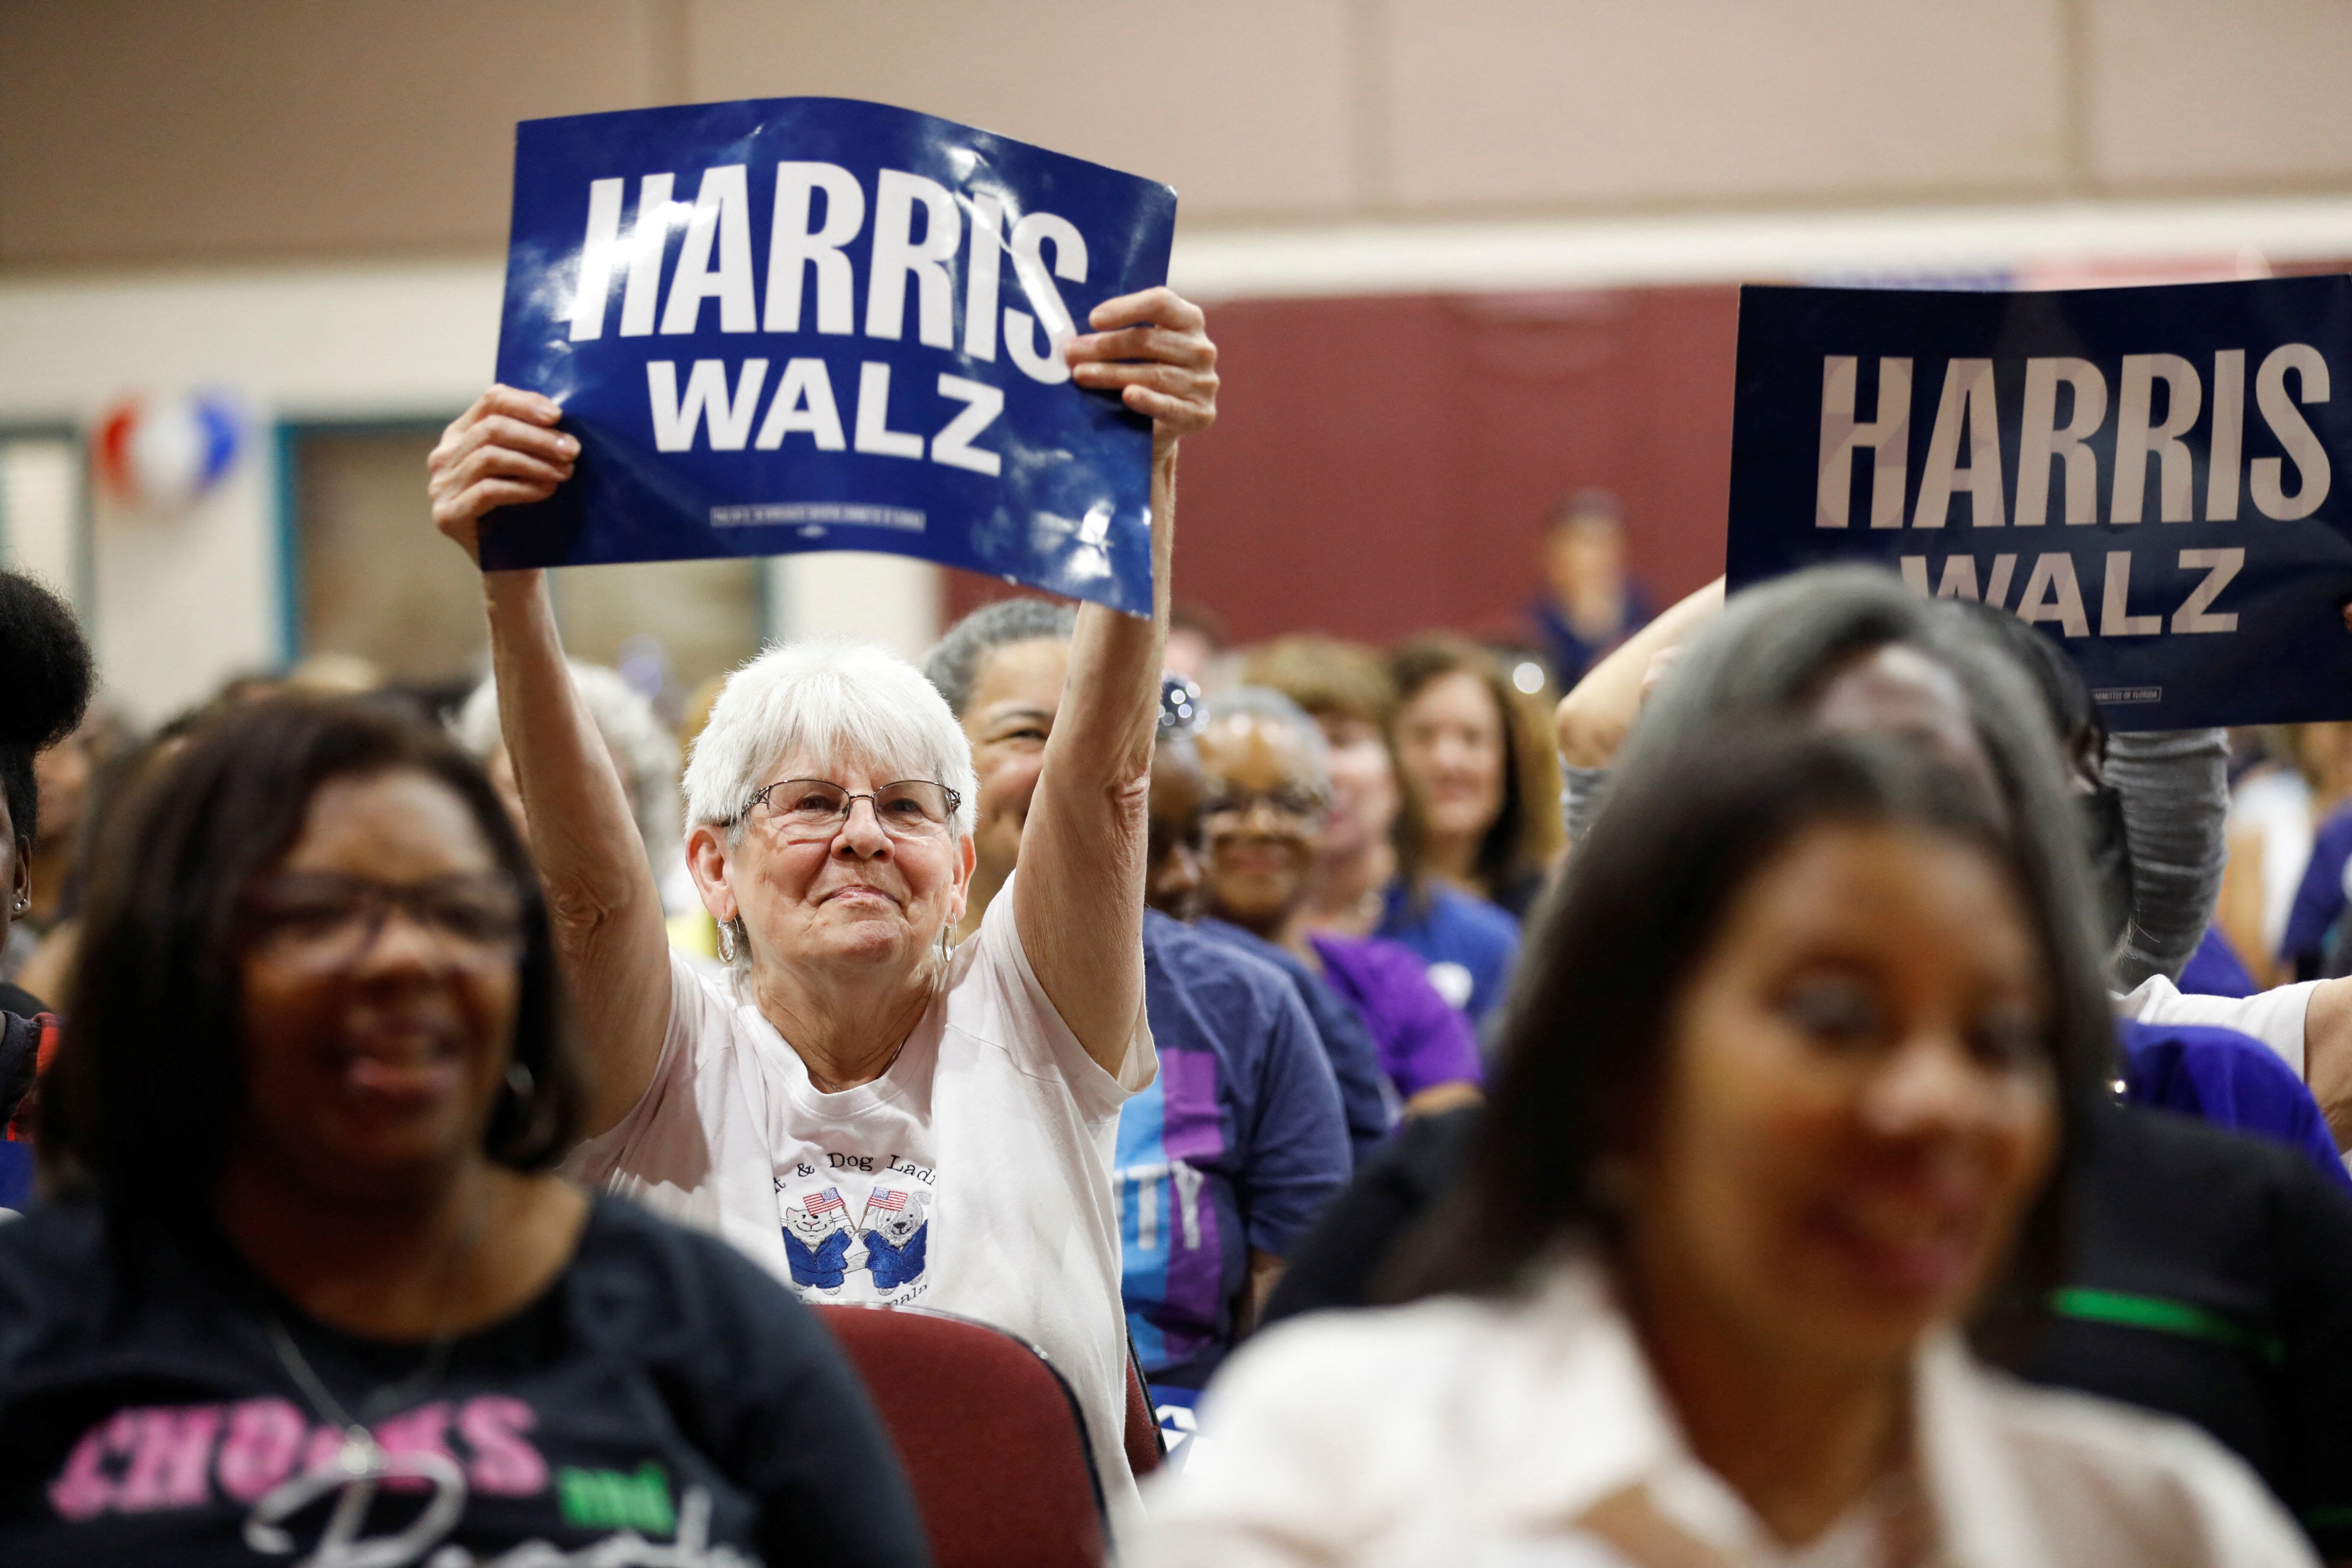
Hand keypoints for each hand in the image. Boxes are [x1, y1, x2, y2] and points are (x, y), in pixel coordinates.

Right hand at [427, 385, 577, 563]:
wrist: (514, 568)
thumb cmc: (527, 512)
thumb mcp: (529, 468)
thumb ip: (532, 440)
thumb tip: (561, 416)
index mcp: (461, 435)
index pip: (491, 401)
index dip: (525, 403)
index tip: (558, 416)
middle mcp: (444, 457)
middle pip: (492, 428)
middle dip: (538, 437)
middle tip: (572, 450)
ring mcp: (440, 487)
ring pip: (489, 456)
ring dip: (534, 462)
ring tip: (565, 472)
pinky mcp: (447, 516)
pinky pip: (487, 491)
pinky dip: (523, 488)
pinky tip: (547, 491)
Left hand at [1065, 287, 1217, 446]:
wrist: (1166, 421)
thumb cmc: (1145, 371)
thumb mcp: (1139, 346)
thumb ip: (1119, 333)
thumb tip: (1073, 338)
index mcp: (1188, 319)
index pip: (1160, 303)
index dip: (1126, 308)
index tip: (1092, 319)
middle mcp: (1202, 348)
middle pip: (1149, 341)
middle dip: (1105, 346)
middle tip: (1071, 353)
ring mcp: (1204, 382)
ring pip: (1154, 374)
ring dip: (1112, 374)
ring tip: (1080, 375)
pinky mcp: (1201, 414)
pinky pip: (1171, 406)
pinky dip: (1148, 400)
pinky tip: (1127, 396)